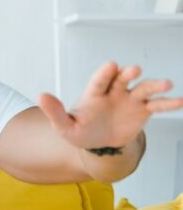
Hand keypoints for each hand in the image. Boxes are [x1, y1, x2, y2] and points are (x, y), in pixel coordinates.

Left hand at [39, 62, 182, 149]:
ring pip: (144, 89)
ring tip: (166, 84)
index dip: (105, 73)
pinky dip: (169, 103)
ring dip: (155, 85)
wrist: (98, 143)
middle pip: (123, 79)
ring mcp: (130, 99)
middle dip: (128, 74)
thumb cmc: (80, 131)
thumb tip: (41, 96)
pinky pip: (158, 105)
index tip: (111, 66)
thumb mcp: (64, 126)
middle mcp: (114, 91)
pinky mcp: (143, 110)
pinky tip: (181, 101)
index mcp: (94, 93)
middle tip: (134, 70)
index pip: (100, 81)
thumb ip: (55, 112)